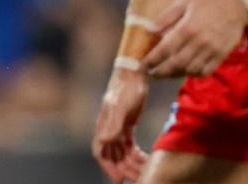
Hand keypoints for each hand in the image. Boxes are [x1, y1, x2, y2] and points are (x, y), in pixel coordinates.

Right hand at [92, 68, 150, 183]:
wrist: (134, 74)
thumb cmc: (126, 89)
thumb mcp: (120, 106)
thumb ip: (113, 124)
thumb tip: (105, 140)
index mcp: (103, 126)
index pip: (100, 152)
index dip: (107, 167)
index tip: (118, 179)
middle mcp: (108, 130)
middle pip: (113, 156)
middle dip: (123, 169)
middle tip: (138, 178)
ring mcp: (117, 128)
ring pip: (122, 153)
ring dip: (131, 164)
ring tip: (145, 171)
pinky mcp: (127, 126)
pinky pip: (130, 147)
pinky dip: (137, 156)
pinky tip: (147, 160)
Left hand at [143, 0, 247, 77]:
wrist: (236, 3)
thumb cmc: (206, 1)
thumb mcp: (182, 2)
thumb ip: (166, 17)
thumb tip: (150, 30)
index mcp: (187, 28)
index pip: (166, 49)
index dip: (153, 60)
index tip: (142, 65)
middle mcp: (199, 42)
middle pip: (177, 63)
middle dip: (161, 71)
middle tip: (151, 74)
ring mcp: (212, 50)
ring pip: (191, 70)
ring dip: (176, 74)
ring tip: (165, 73)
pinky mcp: (222, 55)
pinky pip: (206, 70)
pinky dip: (194, 74)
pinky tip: (186, 71)